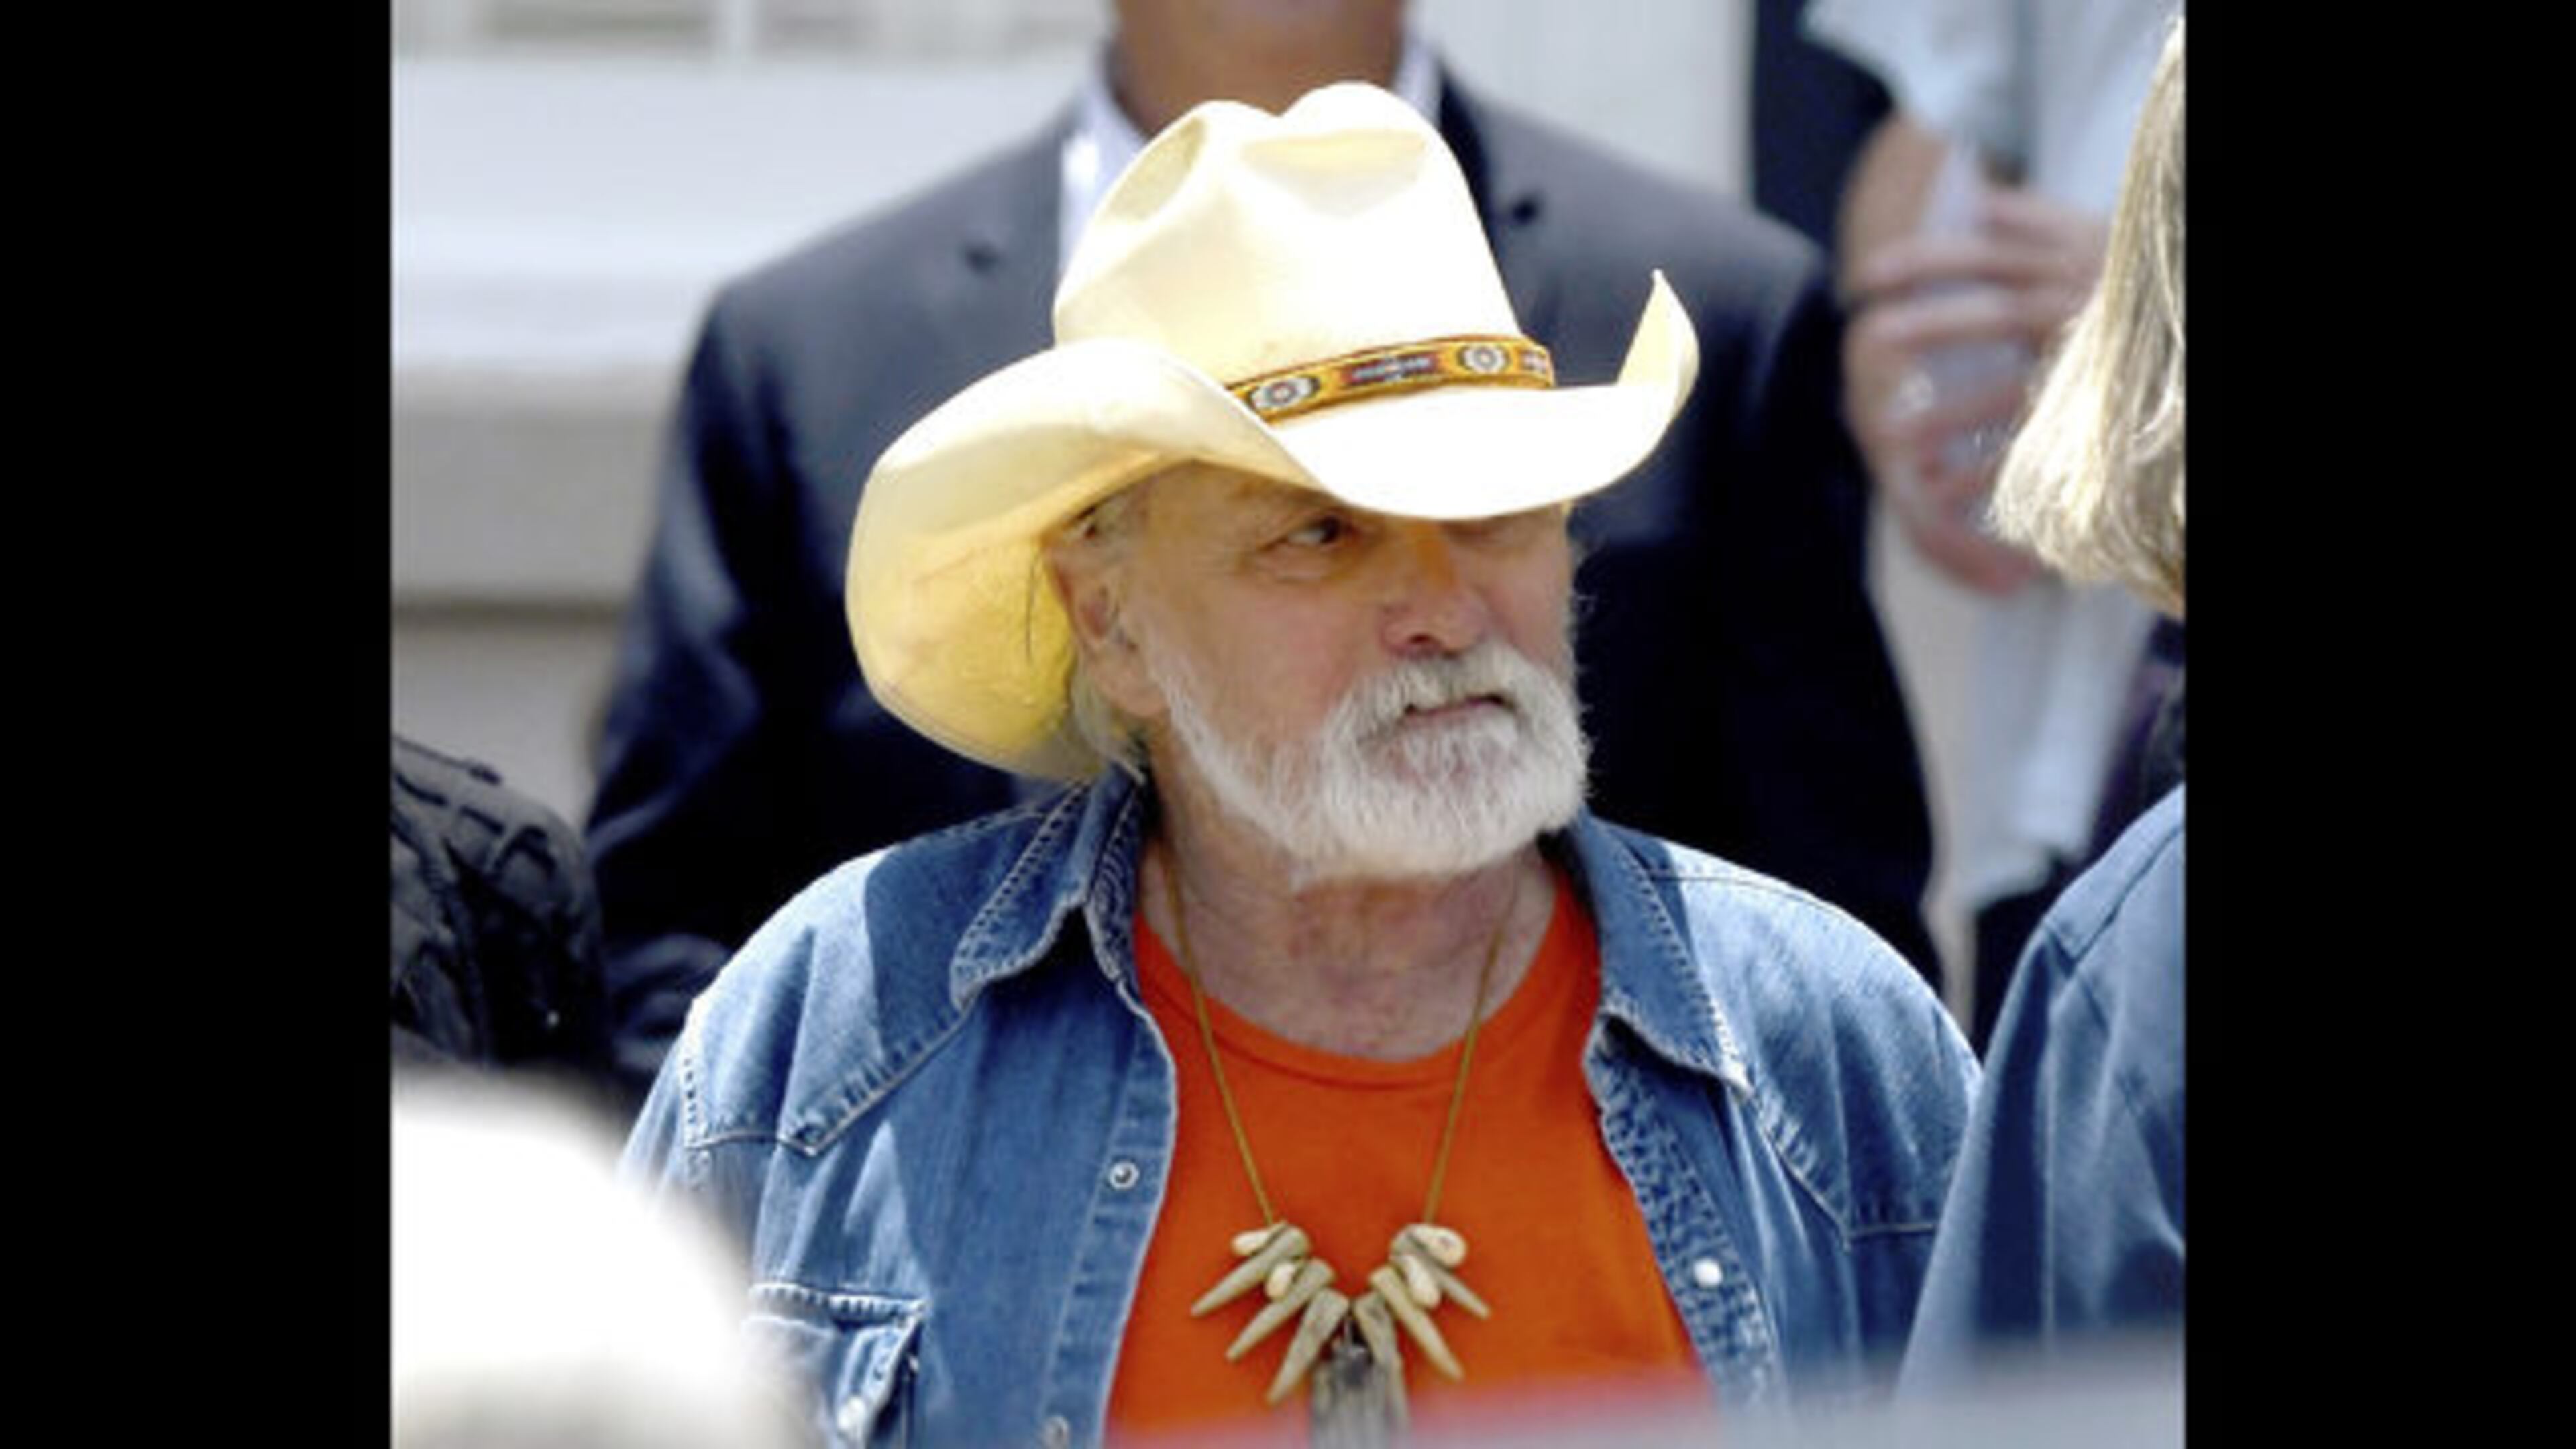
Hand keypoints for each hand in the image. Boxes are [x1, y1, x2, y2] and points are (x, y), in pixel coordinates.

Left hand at [1842, 187, 2109, 594]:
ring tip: (1888, 434)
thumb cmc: (2138, 294)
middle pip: (2001, 314)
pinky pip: (2041, 454)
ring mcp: (2100, 368)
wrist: (2182, 338)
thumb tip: (1981, 203)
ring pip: (2017, 389)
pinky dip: (1987, 473)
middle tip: (1866, 337)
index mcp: (2085, 263)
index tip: (1865, 277)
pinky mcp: (2106, 421)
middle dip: (1930, 325)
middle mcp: (2092, 310)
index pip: (1993, 255)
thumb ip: (2047, 223)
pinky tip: (1939, 490)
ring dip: (1949, 415)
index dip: (1925, 261)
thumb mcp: (2107, 245)